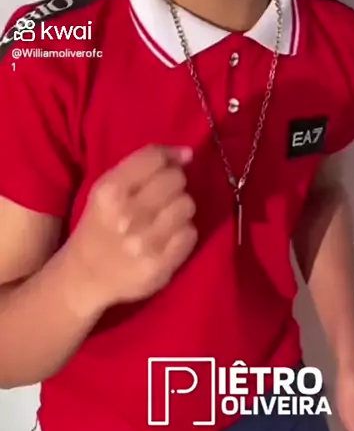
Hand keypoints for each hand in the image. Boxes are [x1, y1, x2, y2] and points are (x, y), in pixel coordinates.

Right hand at [67, 145, 197, 307]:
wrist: (85, 277)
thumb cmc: (99, 225)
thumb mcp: (107, 188)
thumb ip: (142, 165)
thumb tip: (188, 153)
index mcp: (110, 191)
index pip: (155, 158)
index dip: (169, 157)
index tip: (171, 165)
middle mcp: (128, 216)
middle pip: (176, 180)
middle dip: (173, 185)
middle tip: (162, 197)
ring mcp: (146, 242)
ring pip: (187, 205)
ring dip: (179, 209)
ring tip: (165, 218)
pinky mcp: (161, 265)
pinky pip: (190, 233)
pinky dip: (183, 233)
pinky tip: (168, 238)